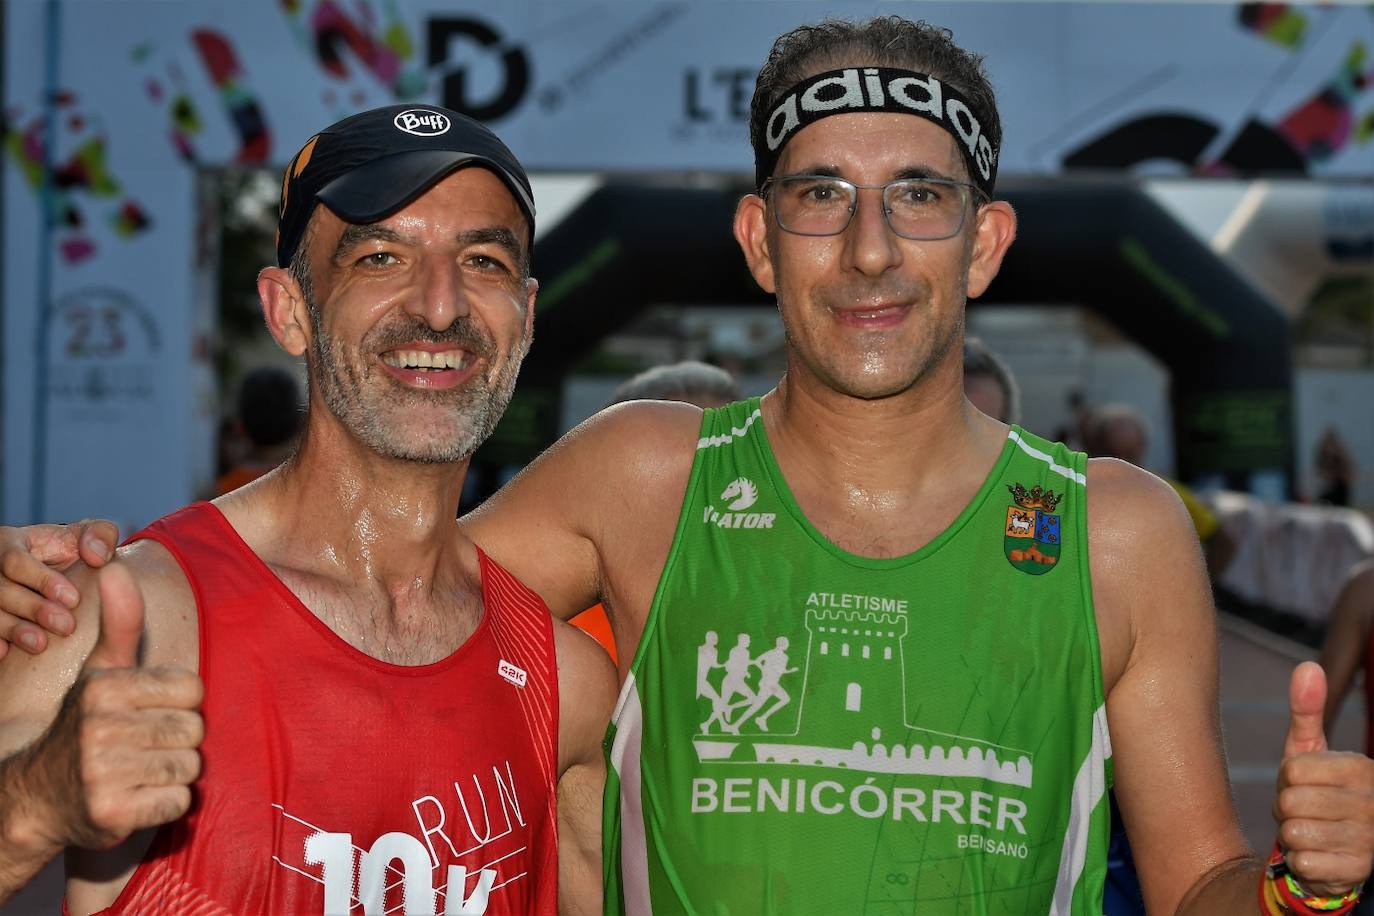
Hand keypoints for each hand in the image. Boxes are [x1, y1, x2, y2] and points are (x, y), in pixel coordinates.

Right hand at [0, 520, 119, 658]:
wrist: (55, 572)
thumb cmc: (70, 551)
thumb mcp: (85, 537)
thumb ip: (99, 535)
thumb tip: (97, 555)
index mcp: (10, 543)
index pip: (15, 561)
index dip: (42, 581)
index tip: (74, 599)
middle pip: (1, 591)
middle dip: (34, 609)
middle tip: (66, 626)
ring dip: (15, 630)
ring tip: (41, 645)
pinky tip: (6, 652)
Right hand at [26, 563, 202, 849]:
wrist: (38, 798)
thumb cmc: (86, 726)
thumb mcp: (100, 672)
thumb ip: (120, 623)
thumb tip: (116, 566)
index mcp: (104, 687)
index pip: (193, 690)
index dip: (179, 705)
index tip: (148, 713)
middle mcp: (100, 727)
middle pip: (194, 729)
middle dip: (177, 741)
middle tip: (143, 747)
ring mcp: (103, 772)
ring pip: (189, 766)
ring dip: (173, 773)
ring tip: (140, 771)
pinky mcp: (112, 813)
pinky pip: (178, 801)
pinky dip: (166, 803)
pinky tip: (137, 797)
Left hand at [1273, 661, 1373, 895]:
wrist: (1333, 847)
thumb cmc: (1316, 789)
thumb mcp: (1309, 748)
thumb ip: (1307, 709)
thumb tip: (1307, 665)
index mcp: (1362, 769)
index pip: (1293, 770)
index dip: (1287, 779)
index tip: (1302, 784)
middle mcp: (1372, 804)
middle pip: (1290, 802)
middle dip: (1286, 807)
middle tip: (1303, 810)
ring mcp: (1369, 840)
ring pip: (1294, 832)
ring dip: (1292, 834)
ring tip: (1311, 830)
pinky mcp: (1358, 872)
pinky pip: (1303, 862)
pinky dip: (1300, 860)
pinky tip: (1317, 855)